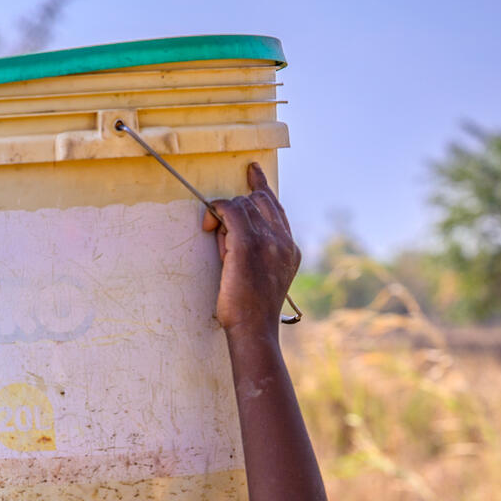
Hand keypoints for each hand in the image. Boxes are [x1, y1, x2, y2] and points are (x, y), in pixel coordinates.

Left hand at [203, 162, 300, 335]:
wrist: (253, 329)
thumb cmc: (250, 310)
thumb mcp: (263, 277)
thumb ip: (257, 251)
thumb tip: (228, 230)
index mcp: (290, 249)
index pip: (276, 207)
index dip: (261, 187)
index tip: (253, 171)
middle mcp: (283, 240)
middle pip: (259, 201)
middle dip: (237, 207)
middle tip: (219, 229)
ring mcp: (268, 240)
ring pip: (243, 205)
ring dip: (225, 217)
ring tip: (217, 241)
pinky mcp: (248, 244)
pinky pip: (230, 211)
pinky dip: (217, 211)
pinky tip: (209, 222)